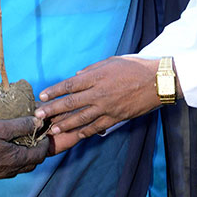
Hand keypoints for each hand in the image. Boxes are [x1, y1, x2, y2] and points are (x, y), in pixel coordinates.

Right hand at [0, 116, 48, 180]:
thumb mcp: (0, 127)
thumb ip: (21, 125)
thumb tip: (37, 122)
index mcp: (16, 159)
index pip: (41, 154)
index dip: (45, 142)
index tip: (43, 131)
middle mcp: (11, 170)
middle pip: (33, 163)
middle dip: (37, 150)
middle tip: (34, 135)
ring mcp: (1, 174)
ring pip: (22, 167)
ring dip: (26, 155)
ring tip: (21, 140)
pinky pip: (10, 169)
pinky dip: (15, 159)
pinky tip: (6, 148)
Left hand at [35, 56, 161, 153]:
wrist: (157, 81)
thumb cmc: (135, 67)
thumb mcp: (111, 61)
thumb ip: (92, 69)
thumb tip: (77, 76)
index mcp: (97, 76)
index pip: (70, 85)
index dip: (54, 91)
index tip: (42, 96)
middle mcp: (99, 93)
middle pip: (71, 103)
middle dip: (53, 110)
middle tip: (38, 116)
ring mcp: (107, 107)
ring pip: (81, 118)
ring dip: (65, 124)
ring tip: (53, 129)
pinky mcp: (116, 117)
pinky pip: (97, 126)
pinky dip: (85, 131)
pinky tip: (76, 134)